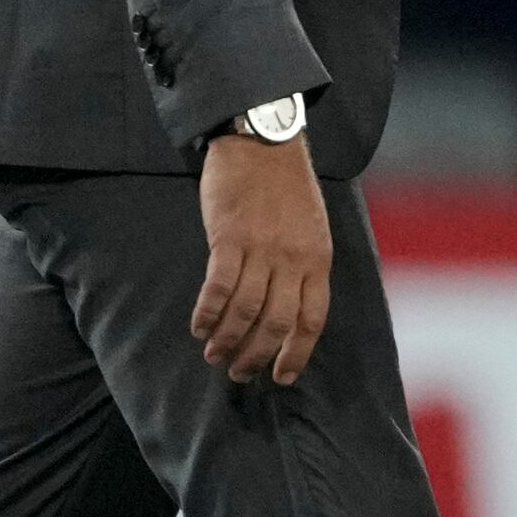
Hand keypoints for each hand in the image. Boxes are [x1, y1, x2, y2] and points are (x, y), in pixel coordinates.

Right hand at [193, 129, 332, 385]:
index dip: (296, 352)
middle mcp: (293, 258)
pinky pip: (218, 287)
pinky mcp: (229, 237)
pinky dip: (208, 313)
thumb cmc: (287, 186)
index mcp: (318, 258)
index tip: (281, 376)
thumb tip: (290, 308)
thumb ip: (304, 265)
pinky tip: (198, 327)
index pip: (312, 319)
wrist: (263, 140)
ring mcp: (262, 248)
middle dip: (256, 356)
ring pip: (245, 311)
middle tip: (238, 373)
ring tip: (214, 356)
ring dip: (227, 340)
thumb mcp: (312, 227)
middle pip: (276, 323)